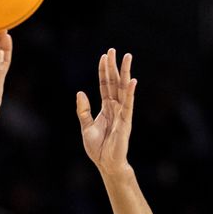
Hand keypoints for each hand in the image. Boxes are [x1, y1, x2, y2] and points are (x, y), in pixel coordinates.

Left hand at [77, 48, 136, 175]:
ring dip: (125, 73)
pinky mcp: (126, 121)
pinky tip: (132, 81)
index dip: (104, 71)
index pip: (105, 85)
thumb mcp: (86, 126)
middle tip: (114, 50)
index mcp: (106, 108)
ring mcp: (122, 113)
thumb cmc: (97, 147)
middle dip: (114, 66)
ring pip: (124, 89)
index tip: (104, 56)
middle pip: (114, 83)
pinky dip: (130, 93)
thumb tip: (80, 92)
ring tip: (127, 57)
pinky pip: (128, 104)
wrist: (106, 163)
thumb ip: (83, 110)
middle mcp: (115, 107)